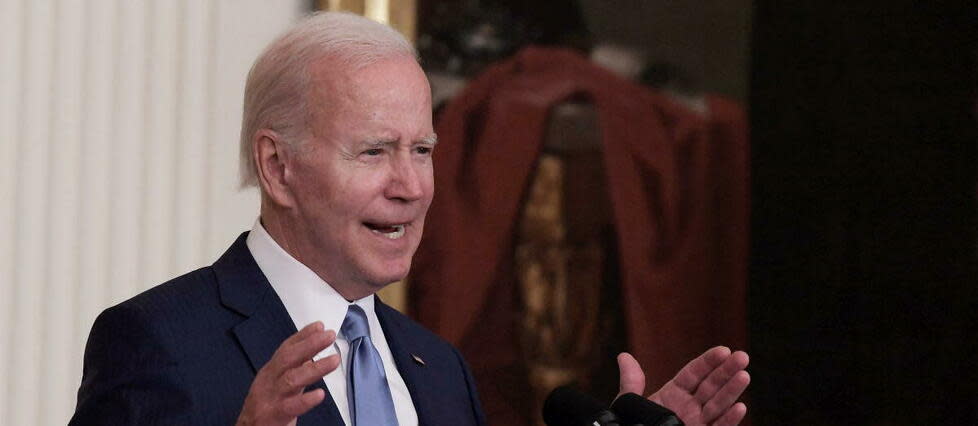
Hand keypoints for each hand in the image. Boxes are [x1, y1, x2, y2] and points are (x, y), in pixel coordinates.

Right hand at [236, 322, 340, 425]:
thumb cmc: (266, 407)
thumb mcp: (278, 384)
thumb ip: (294, 370)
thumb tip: (311, 354)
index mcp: (270, 372)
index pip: (286, 348)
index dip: (302, 336)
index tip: (320, 326)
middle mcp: (268, 381)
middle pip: (288, 358)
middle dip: (310, 344)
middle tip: (329, 336)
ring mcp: (270, 397)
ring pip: (291, 379)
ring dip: (315, 368)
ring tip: (334, 360)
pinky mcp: (273, 415)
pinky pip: (291, 406)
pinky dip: (306, 400)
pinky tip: (320, 394)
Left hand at [617, 347, 749, 425]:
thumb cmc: (635, 424)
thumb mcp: (630, 403)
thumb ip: (632, 381)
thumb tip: (623, 356)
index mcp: (675, 394)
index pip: (694, 373)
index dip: (708, 361)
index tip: (723, 350)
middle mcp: (689, 407)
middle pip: (711, 386)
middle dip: (727, 371)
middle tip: (742, 356)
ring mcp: (696, 422)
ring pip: (718, 405)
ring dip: (732, 391)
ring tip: (744, 375)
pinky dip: (729, 419)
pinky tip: (741, 407)